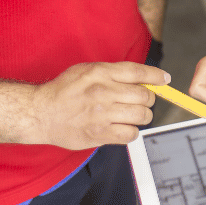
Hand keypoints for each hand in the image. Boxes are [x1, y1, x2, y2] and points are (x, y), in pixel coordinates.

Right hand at [31, 62, 170, 149]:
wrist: (40, 112)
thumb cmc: (66, 89)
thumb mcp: (89, 70)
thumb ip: (115, 72)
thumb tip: (144, 78)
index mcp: (101, 72)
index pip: (139, 72)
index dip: (157, 76)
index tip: (165, 79)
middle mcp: (103, 91)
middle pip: (144, 95)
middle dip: (148, 99)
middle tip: (142, 101)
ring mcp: (101, 114)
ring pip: (142, 115)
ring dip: (142, 116)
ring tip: (133, 115)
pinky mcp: (98, 134)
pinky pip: (130, 134)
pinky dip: (132, 132)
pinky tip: (124, 128)